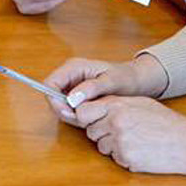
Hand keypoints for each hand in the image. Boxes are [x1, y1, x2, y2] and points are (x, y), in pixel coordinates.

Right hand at [43, 55, 169, 119]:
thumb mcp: (112, 81)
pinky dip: (76, 117)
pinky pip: (68, 109)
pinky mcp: (76, 96)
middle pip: (52, 96)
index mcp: (74, 66)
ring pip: (59, 105)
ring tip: (92, 116)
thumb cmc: (126, 77)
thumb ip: (92, 88)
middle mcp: (69, 75)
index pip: (50, 83)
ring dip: (71, 115)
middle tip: (83, 119)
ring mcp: (72, 86)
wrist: (135, 81)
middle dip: (64, 111)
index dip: (54, 100)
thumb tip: (72, 98)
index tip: (70, 113)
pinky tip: (92, 116)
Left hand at [75, 96, 185, 174]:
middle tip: (121, 130)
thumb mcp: (140, 103)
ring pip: (101, 146)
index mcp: (118, 105)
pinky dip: (123, 156)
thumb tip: (95, 107)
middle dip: (101, 132)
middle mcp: (116, 123)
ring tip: (133, 139)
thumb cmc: (166, 121)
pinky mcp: (125, 159)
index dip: (86, 116)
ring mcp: (119, 142)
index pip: (83, 111)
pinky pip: (114, 158)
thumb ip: (116, 103)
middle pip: (90, 131)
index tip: (92, 119)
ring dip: (112, 145)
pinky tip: (138, 149)